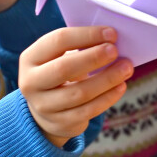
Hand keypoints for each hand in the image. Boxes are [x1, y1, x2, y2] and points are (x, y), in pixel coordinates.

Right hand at [19, 26, 132, 146]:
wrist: (45, 110)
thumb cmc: (59, 73)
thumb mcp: (58, 57)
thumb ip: (78, 47)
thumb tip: (111, 39)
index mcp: (30, 58)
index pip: (58, 41)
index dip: (86, 35)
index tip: (111, 33)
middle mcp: (31, 83)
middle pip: (64, 68)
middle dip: (93, 58)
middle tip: (115, 51)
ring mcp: (43, 106)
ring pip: (80, 93)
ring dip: (107, 79)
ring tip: (126, 68)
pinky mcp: (59, 123)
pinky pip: (88, 111)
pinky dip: (108, 98)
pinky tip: (121, 86)